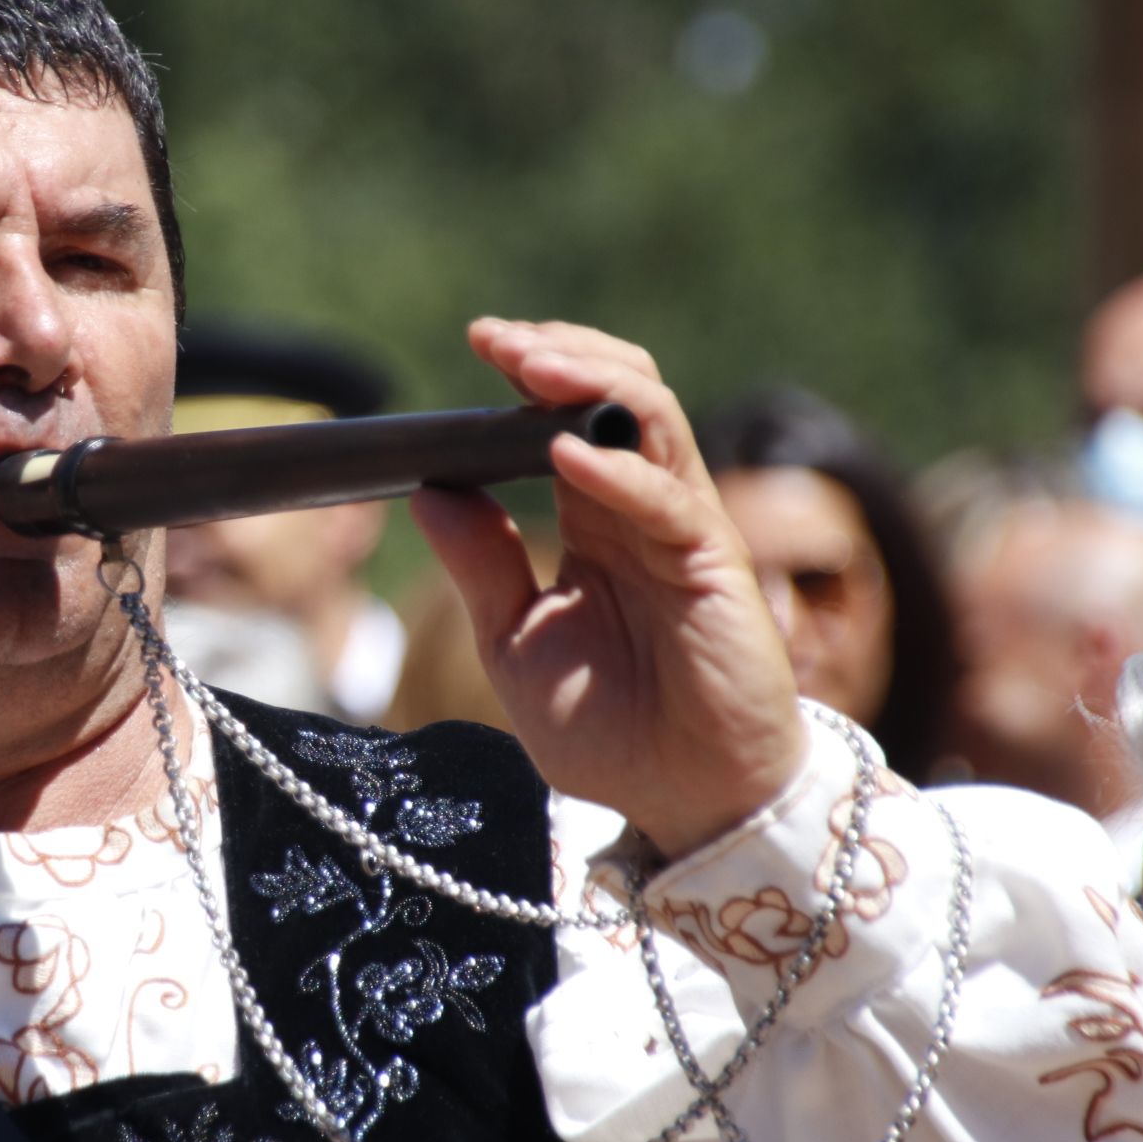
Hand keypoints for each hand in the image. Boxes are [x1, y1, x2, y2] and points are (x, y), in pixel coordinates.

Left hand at [409, 318, 806, 858]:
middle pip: (618, 392)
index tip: (478, 341)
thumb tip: (429, 492)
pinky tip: (564, 455)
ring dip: (589, 382)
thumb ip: (480, 570)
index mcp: (596, 519)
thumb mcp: (516, 645)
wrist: (684, 802)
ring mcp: (683, 529)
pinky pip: (669, 498)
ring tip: (529, 364)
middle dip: (560, 353)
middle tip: (497, 338)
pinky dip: (617, 470)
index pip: (568, 415)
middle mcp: (643, 509)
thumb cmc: (610, 730)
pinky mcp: (713, 565)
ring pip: (652, 418)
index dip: (531, 371)